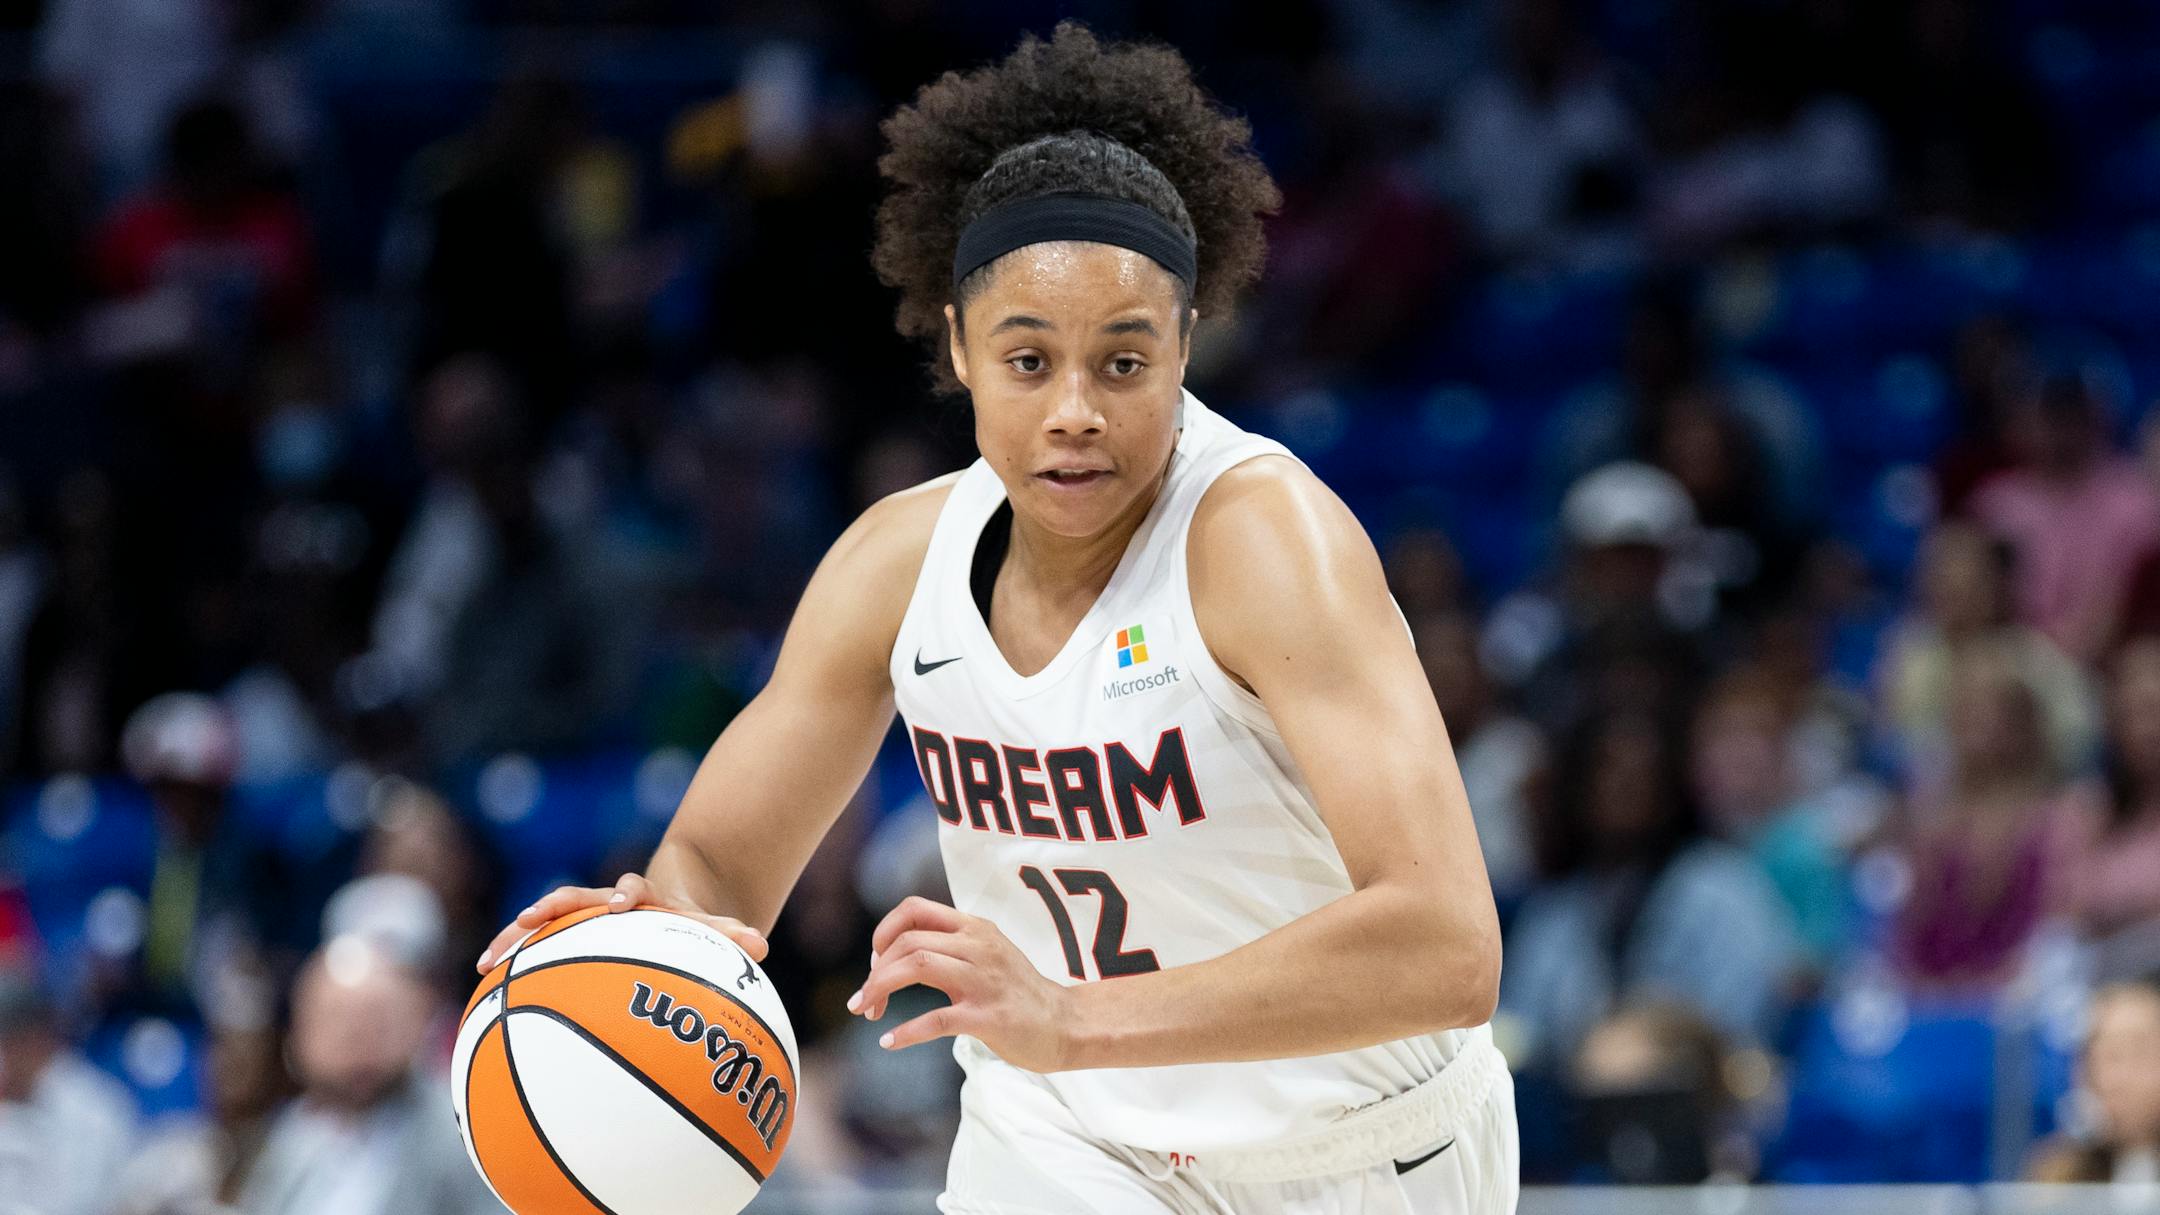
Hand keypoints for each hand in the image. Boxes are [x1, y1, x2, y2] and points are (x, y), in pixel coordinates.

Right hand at [475, 872, 768, 973]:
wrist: (671, 903)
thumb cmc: (691, 922)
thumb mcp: (711, 927)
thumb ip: (731, 935)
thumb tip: (761, 946)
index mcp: (643, 898)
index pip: (632, 888)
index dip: (622, 893)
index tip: (616, 905)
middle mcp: (606, 903)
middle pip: (573, 898)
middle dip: (550, 907)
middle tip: (527, 919)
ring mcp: (582, 919)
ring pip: (543, 925)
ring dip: (515, 939)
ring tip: (486, 964)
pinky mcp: (567, 937)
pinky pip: (534, 950)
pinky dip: (512, 964)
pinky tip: (483, 990)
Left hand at [848, 896, 1070, 1071]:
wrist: (1065, 1025)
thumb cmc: (1019, 993)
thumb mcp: (988, 954)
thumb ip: (953, 945)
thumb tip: (900, 952)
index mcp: (975, 928)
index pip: (915, 909)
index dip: (884, 932)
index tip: (875, 962)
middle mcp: (978, 946)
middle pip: (908, 941)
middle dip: (875, 971)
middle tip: (864, 1001)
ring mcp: (984, 980)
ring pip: (917, 966)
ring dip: (880, 989)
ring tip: (867, 1012)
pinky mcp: (988, 1017)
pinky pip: (936, 1019)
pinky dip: (905, 1032)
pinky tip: (889, 1042)